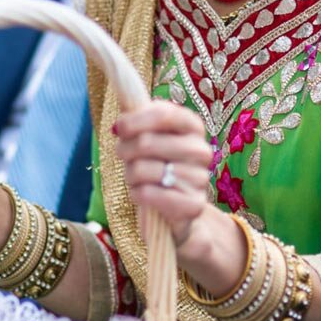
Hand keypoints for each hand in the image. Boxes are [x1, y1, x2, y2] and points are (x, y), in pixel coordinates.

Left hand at [115, 101, 215, 246]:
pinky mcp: (194, 205)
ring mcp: (200, 178)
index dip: (135, 120)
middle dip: (125, 150)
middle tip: (122, 155)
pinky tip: (140, 193)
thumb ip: (137, 121)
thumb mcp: (149, 137)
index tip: (119, 128)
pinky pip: (151, 194)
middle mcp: (201, 150)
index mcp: (193, 126)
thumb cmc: (158, 164)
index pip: (164, 114)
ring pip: (145, 170)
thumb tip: (120, 121)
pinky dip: (138, 194)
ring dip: (130, 174)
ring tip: (134, 177)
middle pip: (147, 142)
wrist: (178, 206)